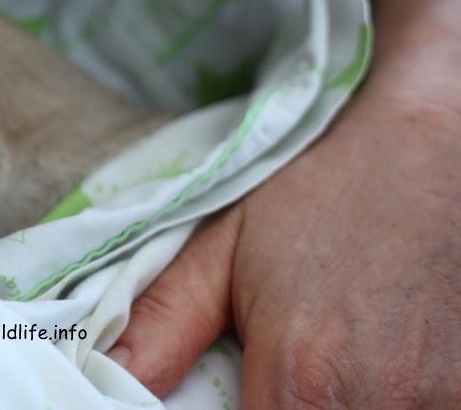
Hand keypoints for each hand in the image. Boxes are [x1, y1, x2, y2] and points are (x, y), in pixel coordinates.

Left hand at [108, 78, 460, 406]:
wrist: (434, 147)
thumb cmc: (321, 192)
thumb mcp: (223, 247)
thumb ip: (163, 325)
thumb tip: (103, 375)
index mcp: (305, 380)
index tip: (218, 398)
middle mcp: (380, 407)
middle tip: (256, 375)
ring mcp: (442, 408)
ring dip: (326, 408)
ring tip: (320, 362)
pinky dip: (375, 401)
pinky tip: (364, 362)